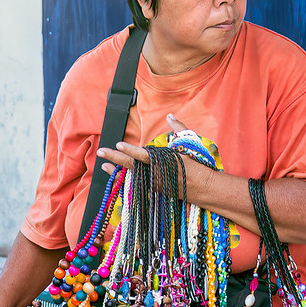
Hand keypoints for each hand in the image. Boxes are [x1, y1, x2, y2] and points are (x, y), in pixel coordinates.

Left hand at [96, 114, 214, 195]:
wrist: (204, 187)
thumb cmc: (197, 164)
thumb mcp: (189, 144)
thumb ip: (178, 128)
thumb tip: (169, 116)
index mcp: (164, 162)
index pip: (144, 155)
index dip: (130, 150)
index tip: (119, 144)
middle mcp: (157, 174)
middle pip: (132, 166)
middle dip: (115, 158)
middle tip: (101, 152)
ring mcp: (155, 184)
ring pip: (131, 178)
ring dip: (116, 171)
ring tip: (104, 165)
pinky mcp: (155, 191)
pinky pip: (136, 185)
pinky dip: (125, 181)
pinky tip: (116, 176)